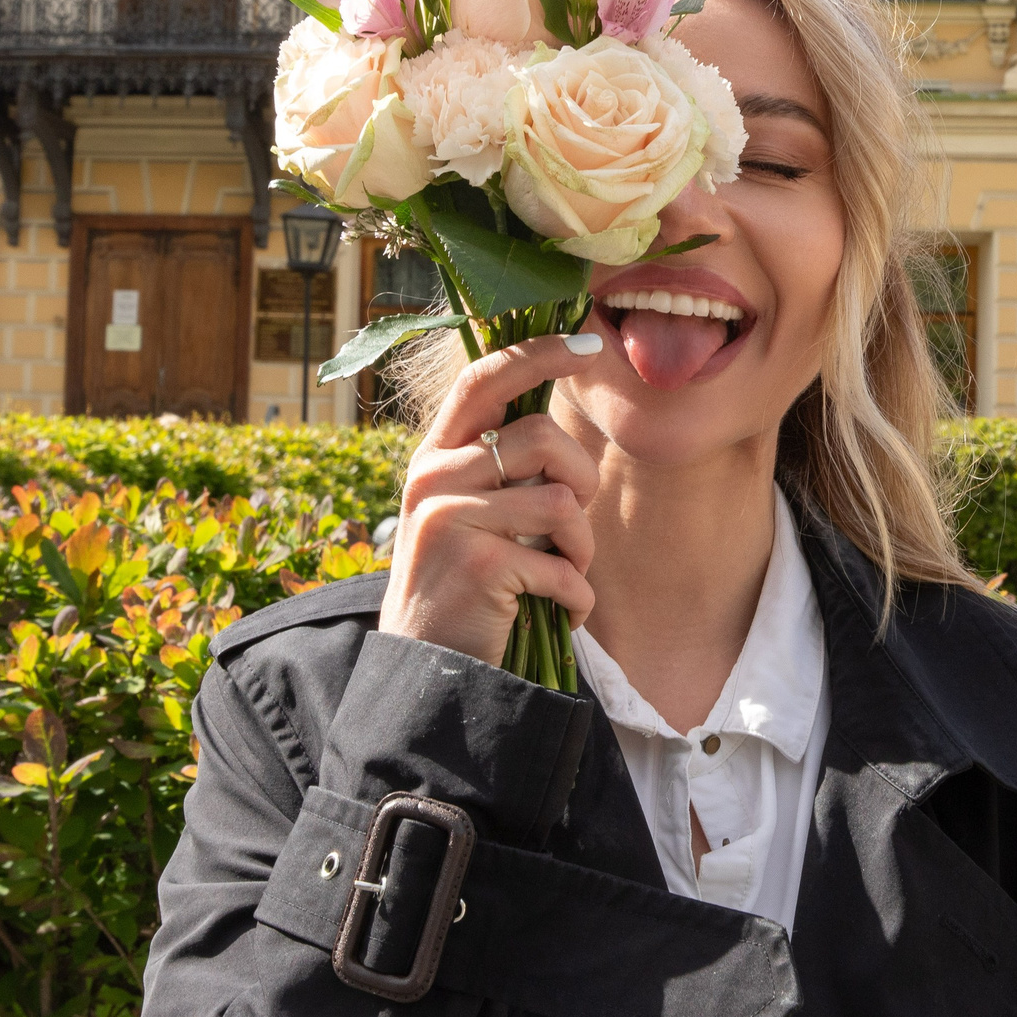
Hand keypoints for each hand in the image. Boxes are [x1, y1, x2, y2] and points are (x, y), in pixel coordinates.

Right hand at [378, 334, 603, 665]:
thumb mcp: (469, 513)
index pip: (483, 378)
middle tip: (574, 524)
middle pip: (541, 437)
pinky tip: (562, 612)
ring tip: (564, 575)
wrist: (428, 671)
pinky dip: (578, 596)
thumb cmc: (465, 587)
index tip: (588, 345)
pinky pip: (563, 564)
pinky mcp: (477, 564)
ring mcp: (450, 519)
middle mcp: (433, 477)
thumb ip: (500, 467)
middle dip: (581, 479)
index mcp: (435, 456)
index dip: (537, 352)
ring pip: (560, 502)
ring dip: (582, 548)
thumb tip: (559, 419)